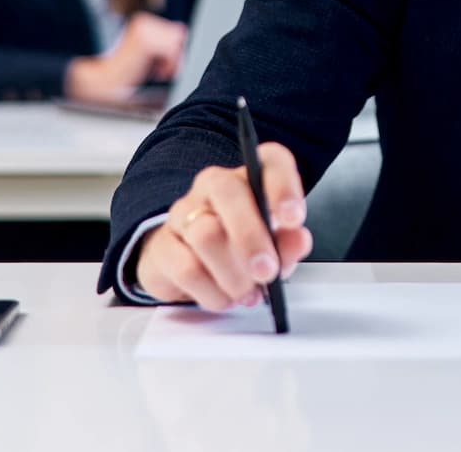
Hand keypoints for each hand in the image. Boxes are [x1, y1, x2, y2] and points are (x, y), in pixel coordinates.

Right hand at [64, 13, 186, 100]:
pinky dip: (168, 65)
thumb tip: (183, 30)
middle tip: (160, 70)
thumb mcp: (148, 53)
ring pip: (176, 44)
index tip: (161, 65)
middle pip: (178, 36)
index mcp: (143, 21)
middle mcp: (143, 21)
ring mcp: (143, 30)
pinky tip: (157, 74)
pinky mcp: (144, 42)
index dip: (173, 50)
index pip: (176, 30)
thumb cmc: (125, 70)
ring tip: (158, 72)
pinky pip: (171, 52)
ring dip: (171, 62)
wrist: (104, 80)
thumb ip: (165, 41)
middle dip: (174, 55)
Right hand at [135, 144, 313, 309]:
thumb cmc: (244, 248)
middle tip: (267, 272)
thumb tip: (298, 239)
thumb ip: (290, 242)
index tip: (293, 219)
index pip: (270, 161)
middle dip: (250, 237)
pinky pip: (186, 268)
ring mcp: (184, 212)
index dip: (283, 187)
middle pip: (228, 192)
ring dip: (233, 274)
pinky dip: (212, 292)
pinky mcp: (163, 246)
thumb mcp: (276, 245)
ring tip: (248, 293)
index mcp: (252, 176)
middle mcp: (215, 185)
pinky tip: (224, 298)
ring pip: (206, 235)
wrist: (194, 264)